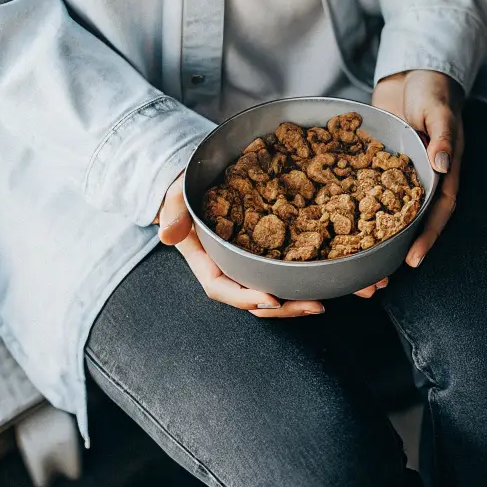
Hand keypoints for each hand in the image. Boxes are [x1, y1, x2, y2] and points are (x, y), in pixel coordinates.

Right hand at [155, 173, 324, 317]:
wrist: (198, 179)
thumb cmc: (186, 188)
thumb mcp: (176, 195)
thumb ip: (172, 212)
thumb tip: (167, 236)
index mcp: (204, 260)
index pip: (220, 287)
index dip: (244, 297)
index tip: (270, 299)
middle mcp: (226, 267)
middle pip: (251, 298)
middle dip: (280, 307)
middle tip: (313, 306)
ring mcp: (246, 262)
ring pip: (268, 290)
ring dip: (292, 300)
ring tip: (319, 302)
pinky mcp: (263, 252)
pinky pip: (278, 272)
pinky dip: (296, 280)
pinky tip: (319, 281)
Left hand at [371, 69, 463, 272]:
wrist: (414, 72)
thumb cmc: (433, 91)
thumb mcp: (440, 112)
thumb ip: (442, 137)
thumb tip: (441, 165)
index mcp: (441, 173)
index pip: (436, 212)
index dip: (425, 238)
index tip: (412, 261)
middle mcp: (420, 180)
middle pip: (408, 223)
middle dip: (393, 252)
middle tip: (376, 282)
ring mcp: (397, 176)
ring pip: (383, 214)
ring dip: (369, 239)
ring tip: (351, 266)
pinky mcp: (376, 167)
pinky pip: (364, 190)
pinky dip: (351, 208)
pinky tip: (330, 226)